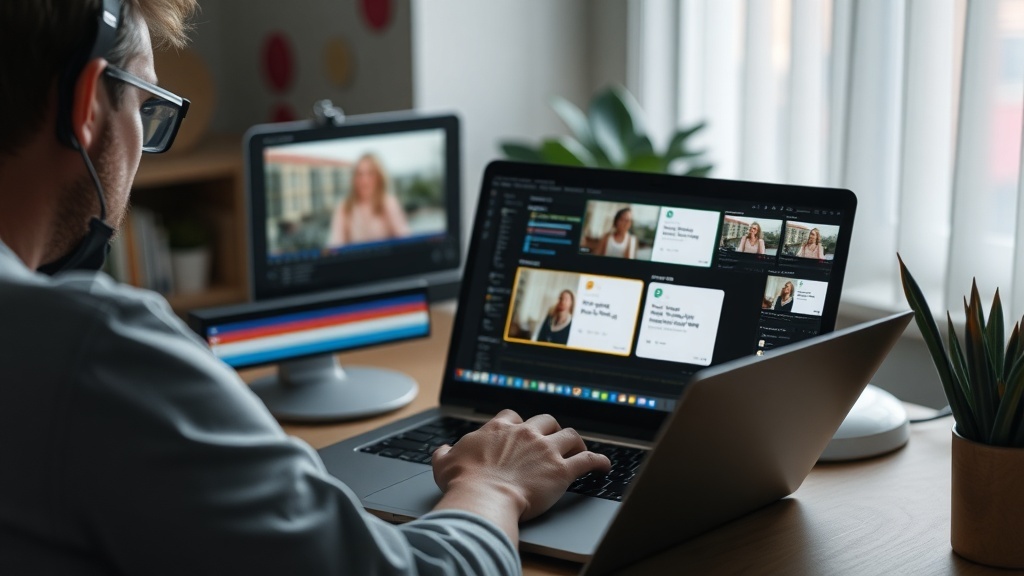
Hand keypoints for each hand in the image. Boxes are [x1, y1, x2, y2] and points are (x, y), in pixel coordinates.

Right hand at [431, 410, 610, 539]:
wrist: (483, 498)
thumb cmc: (463, 482)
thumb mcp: (444, 463)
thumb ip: (444, 453)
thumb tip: (442, 451)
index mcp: (499, 429)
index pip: (513, 416)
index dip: (518, 425)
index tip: (519, 433)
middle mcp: (526, 434)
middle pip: (545, 420)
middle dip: (550, 428)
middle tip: (552, 439)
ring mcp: (546, 450)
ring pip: (570, 435)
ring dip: (575, 442)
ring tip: (579, 448)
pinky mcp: (562, 470)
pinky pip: (587, 460)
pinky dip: (598, 462)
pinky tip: (603, 465)